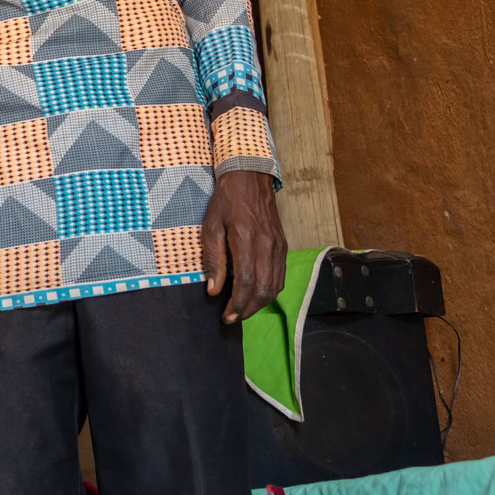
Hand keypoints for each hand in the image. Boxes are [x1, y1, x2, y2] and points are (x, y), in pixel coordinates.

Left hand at [201, 169, 285, 323]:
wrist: (250, 177)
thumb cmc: (226, 200)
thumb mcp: (211, 225)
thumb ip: (213, 259)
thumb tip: (214, 290)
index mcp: (246, 239)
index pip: (246, 281)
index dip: (238, 303)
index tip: (227, 316)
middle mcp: (267, 245)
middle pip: (264, 288)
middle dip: (249, 309)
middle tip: (233, 318)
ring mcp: (278, 245)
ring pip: (275, 285)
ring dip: (260, 303)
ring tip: (243, 310)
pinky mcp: (283, 245)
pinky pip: (280, 275)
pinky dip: (270, 290)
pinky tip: (256, 294)